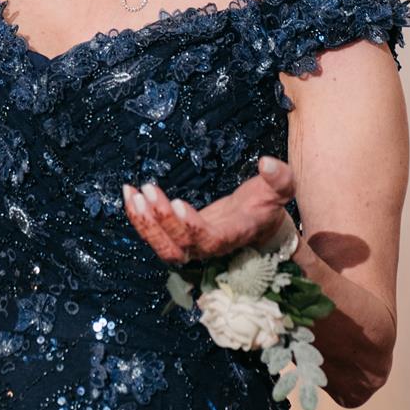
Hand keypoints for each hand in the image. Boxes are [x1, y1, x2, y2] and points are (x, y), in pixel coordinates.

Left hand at [122, 157, 296, 264]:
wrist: (257, 223)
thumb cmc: (266, 204)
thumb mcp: (280, 189)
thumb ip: (279, 178)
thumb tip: (267, 162)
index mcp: (234, 235)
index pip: (210, 240)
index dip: (192, 227)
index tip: (177, 202)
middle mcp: (210, 247)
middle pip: (179, 247)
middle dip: (161, 221)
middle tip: (148, 190)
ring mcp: (192, 246)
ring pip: (163, 248)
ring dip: (144, 224)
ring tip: (132, 193)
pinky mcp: (178, 238)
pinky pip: (155, 236)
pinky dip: (139, 218)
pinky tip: (129, 194)